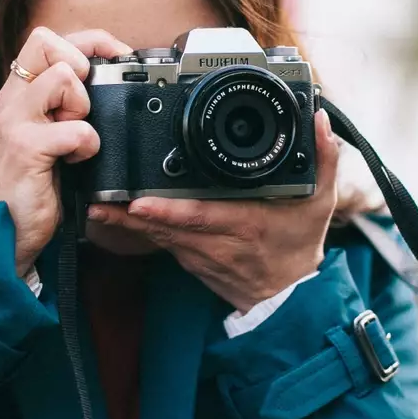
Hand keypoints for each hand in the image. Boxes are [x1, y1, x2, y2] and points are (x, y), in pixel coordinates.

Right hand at [0, 26, 131, 275]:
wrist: (11, 229)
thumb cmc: (38, 181)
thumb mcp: (50, 132)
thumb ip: (67, 103)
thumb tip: (111, 77)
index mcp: (19, 91)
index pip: (48, 38)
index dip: (90, 42)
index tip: (117, 60)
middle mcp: (11, 99)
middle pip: (47, 42)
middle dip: (80, 67)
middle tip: (82, 107)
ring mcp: (15, 121)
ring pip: (63, 77)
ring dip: (83, 108)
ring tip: (76, 137)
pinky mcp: (26, 148)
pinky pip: (75, 128)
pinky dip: (87, 145)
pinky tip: (76, 161)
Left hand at [89, 110, 341, 311]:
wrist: (289, 297)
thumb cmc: (300, 246)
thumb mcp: (320, 204)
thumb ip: (322, 160)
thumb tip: (321, 121)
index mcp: (246, 227)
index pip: (201, 217)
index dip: (168, 213)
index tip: (140, 203)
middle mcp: (217, 244)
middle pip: (167, 227)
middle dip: (130, 215)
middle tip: (98, 198)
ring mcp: (199, 255)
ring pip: (157, 237)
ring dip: (124, 222)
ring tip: (95, 204)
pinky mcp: (188, 260)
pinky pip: (159, 243)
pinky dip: (136, 230)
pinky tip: (111, 215)